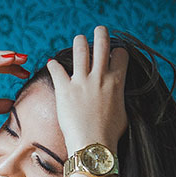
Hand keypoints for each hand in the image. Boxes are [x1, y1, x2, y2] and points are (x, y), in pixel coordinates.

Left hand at [46, 26, 128, 155]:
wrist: (93, 147)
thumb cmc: (109, 135)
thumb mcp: (123, 112)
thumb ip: (118, 97)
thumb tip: (117, 94)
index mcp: (117, 82)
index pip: (120, 54)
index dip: (117, 52)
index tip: (114, 54)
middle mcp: (100, 77)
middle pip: (102, 44)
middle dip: (101, 34)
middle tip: (99, 30)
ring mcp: (81, 82)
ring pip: (81, 49)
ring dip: (80, 42)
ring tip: (79, 40)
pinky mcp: (64, 90)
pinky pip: (57, 69)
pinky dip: (54, 65)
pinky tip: (52, 63)